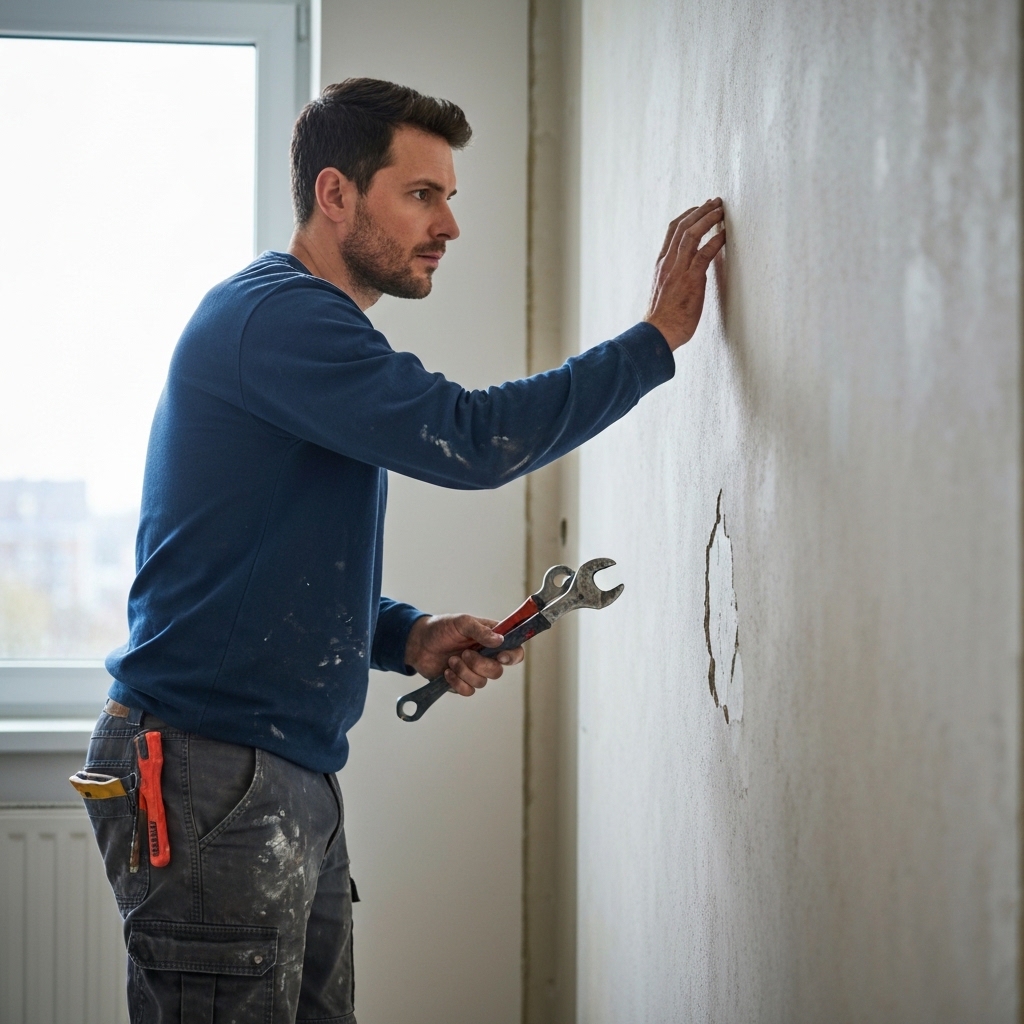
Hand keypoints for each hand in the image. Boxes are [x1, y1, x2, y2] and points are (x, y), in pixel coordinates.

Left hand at [403, 614, 525, 695]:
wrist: (418, 644)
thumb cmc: (441, 628)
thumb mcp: (461, 622)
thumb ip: (481, 631)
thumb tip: (500, 640)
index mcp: (491, 639)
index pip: (514, 650)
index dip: (512, 656)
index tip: (500, 656)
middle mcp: (486, 656)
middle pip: (497, 671)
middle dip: (480, 665)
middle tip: (464, 654)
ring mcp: (474, 671)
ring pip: (482, 682)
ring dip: (464, 672)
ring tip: (451, 660)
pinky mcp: (462, 683)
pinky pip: (468, 691)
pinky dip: (457, 682)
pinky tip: (446, 672)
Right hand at [645, 198, 725, 349]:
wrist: (657, 333)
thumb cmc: (663, 318)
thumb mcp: (665, 291)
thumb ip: (675, 277)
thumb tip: (690, 273)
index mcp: (661, 264)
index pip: (672, 231)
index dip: (687, 216)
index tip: (699, 208)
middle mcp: (668, 263)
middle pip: (683, 227)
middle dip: (700, 211)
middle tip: (715, 202)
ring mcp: (678, 270)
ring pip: (692, 235)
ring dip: (709, 219)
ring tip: (722, 211)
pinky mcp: (690, 280)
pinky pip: (704, 254)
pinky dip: (715, 241)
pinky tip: (725, 234)